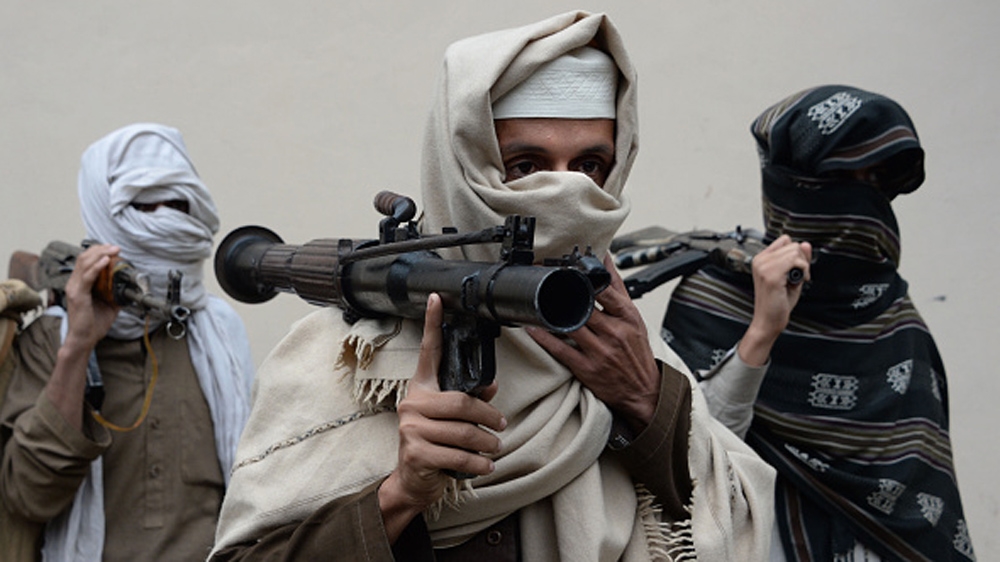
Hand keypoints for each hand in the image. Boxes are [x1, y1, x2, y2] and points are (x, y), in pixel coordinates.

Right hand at [45, 244, 121, 429]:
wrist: (83, 339)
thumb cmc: (93, 323)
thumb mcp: (110, 304)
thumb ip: (116, 293)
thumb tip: (130, 286)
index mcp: (81, 283)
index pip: (87, 260)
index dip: (100, 252)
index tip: (114, 249)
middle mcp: (75, 283)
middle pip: (85, 257)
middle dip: (101, 249)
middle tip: (116, 247)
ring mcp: (74, 288)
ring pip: (84, 263)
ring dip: (100, 254)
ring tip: (113, 250)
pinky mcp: (77, 295)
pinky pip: (86, 277)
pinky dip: (96, 267)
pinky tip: (105, 262)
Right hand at [378, 293, 505, 541]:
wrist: (413, 481)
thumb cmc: (435, 444)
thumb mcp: (451, 420)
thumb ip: (470, 400)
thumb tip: (491, 387)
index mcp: (421, 388)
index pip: (429, 352)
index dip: (432, 323)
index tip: (437, 298)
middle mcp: (412, 403)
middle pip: (462, 402)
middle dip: (488, 417)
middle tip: (502, 425)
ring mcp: (411, 428)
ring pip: (464, 432)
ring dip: (487, 443)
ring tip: (494, 448)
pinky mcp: (416, 452)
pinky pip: (459, 455)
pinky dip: (478, 463)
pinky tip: (485, 466)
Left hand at [527, 254, 659, 432]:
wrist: (643, 391)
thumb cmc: (636, 353)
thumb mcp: (634, 318)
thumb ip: (618, 288)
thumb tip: (605, 259)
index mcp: (627, 317)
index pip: (605, 290)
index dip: (584, 276)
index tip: (568, 267)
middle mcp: (615, 333)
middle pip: (584, 306)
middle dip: (564, 293)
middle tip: (546, 280)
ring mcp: (600, 352)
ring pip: (569, 325)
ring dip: (550, 313)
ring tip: (536, 301)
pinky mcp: (586, 369)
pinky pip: (560, 349)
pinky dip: (544, 337)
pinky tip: (533, 327)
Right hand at [738, 235, 811, 365]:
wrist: (768, 321)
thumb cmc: (777, 303)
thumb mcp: (791, 276)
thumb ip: (798, 260)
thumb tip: (806, 244)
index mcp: (761, 259)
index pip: (784, 240)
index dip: (795, 253)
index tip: (796, 268)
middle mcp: (760, 261)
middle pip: (792, 244)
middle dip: (801, 260)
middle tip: (798, 277)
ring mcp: (764, 267)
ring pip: (795, 250)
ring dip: (803, 266)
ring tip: (797, 280)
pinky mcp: (771, 275)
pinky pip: (795, 261)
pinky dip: (803, 271)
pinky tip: (798, 282)